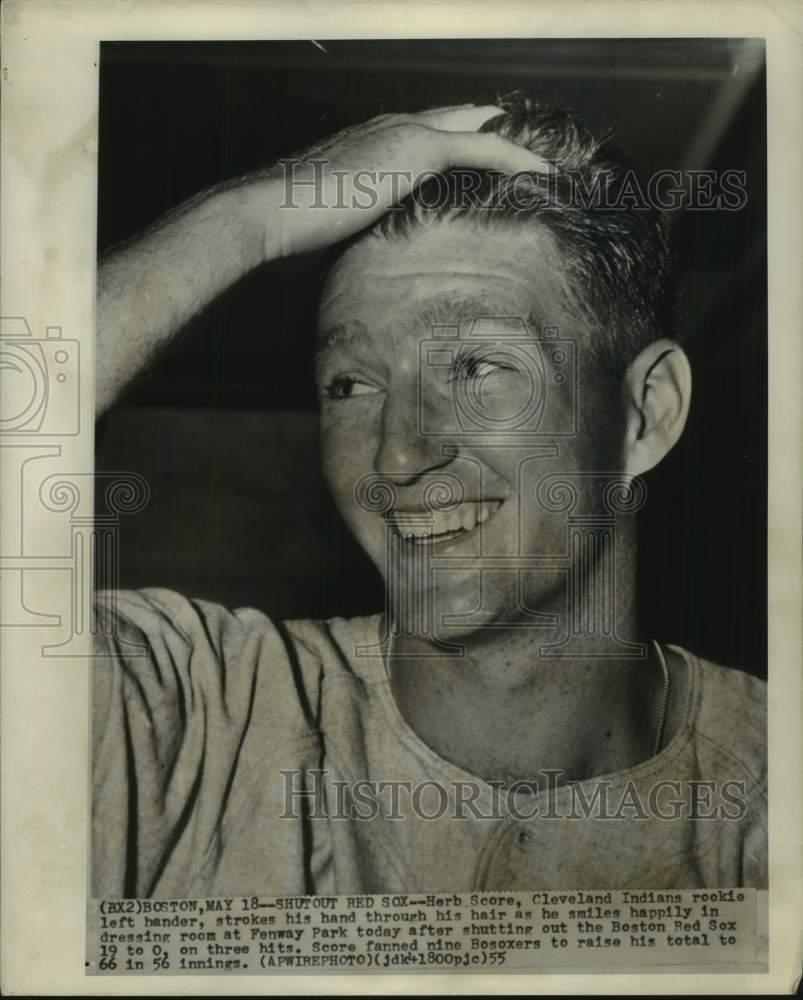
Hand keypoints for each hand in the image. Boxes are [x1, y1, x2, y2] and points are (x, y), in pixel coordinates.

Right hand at [264, 104, 551, 259]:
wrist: (273, 209)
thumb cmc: (295, 226)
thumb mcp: (341, 222)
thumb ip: (369, 223)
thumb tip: (384, 259)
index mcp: (374, 141)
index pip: (431, 134)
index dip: (464, 144)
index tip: (491, 163)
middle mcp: (392, 126)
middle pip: (460, 120)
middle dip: (494, 134)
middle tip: (532, 155)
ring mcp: (404, 131)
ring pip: (476, 129)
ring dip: (513, 146)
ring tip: (550, 165)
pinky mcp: (416, 147)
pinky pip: (482, 147)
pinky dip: (515, 157)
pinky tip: (543, 172)